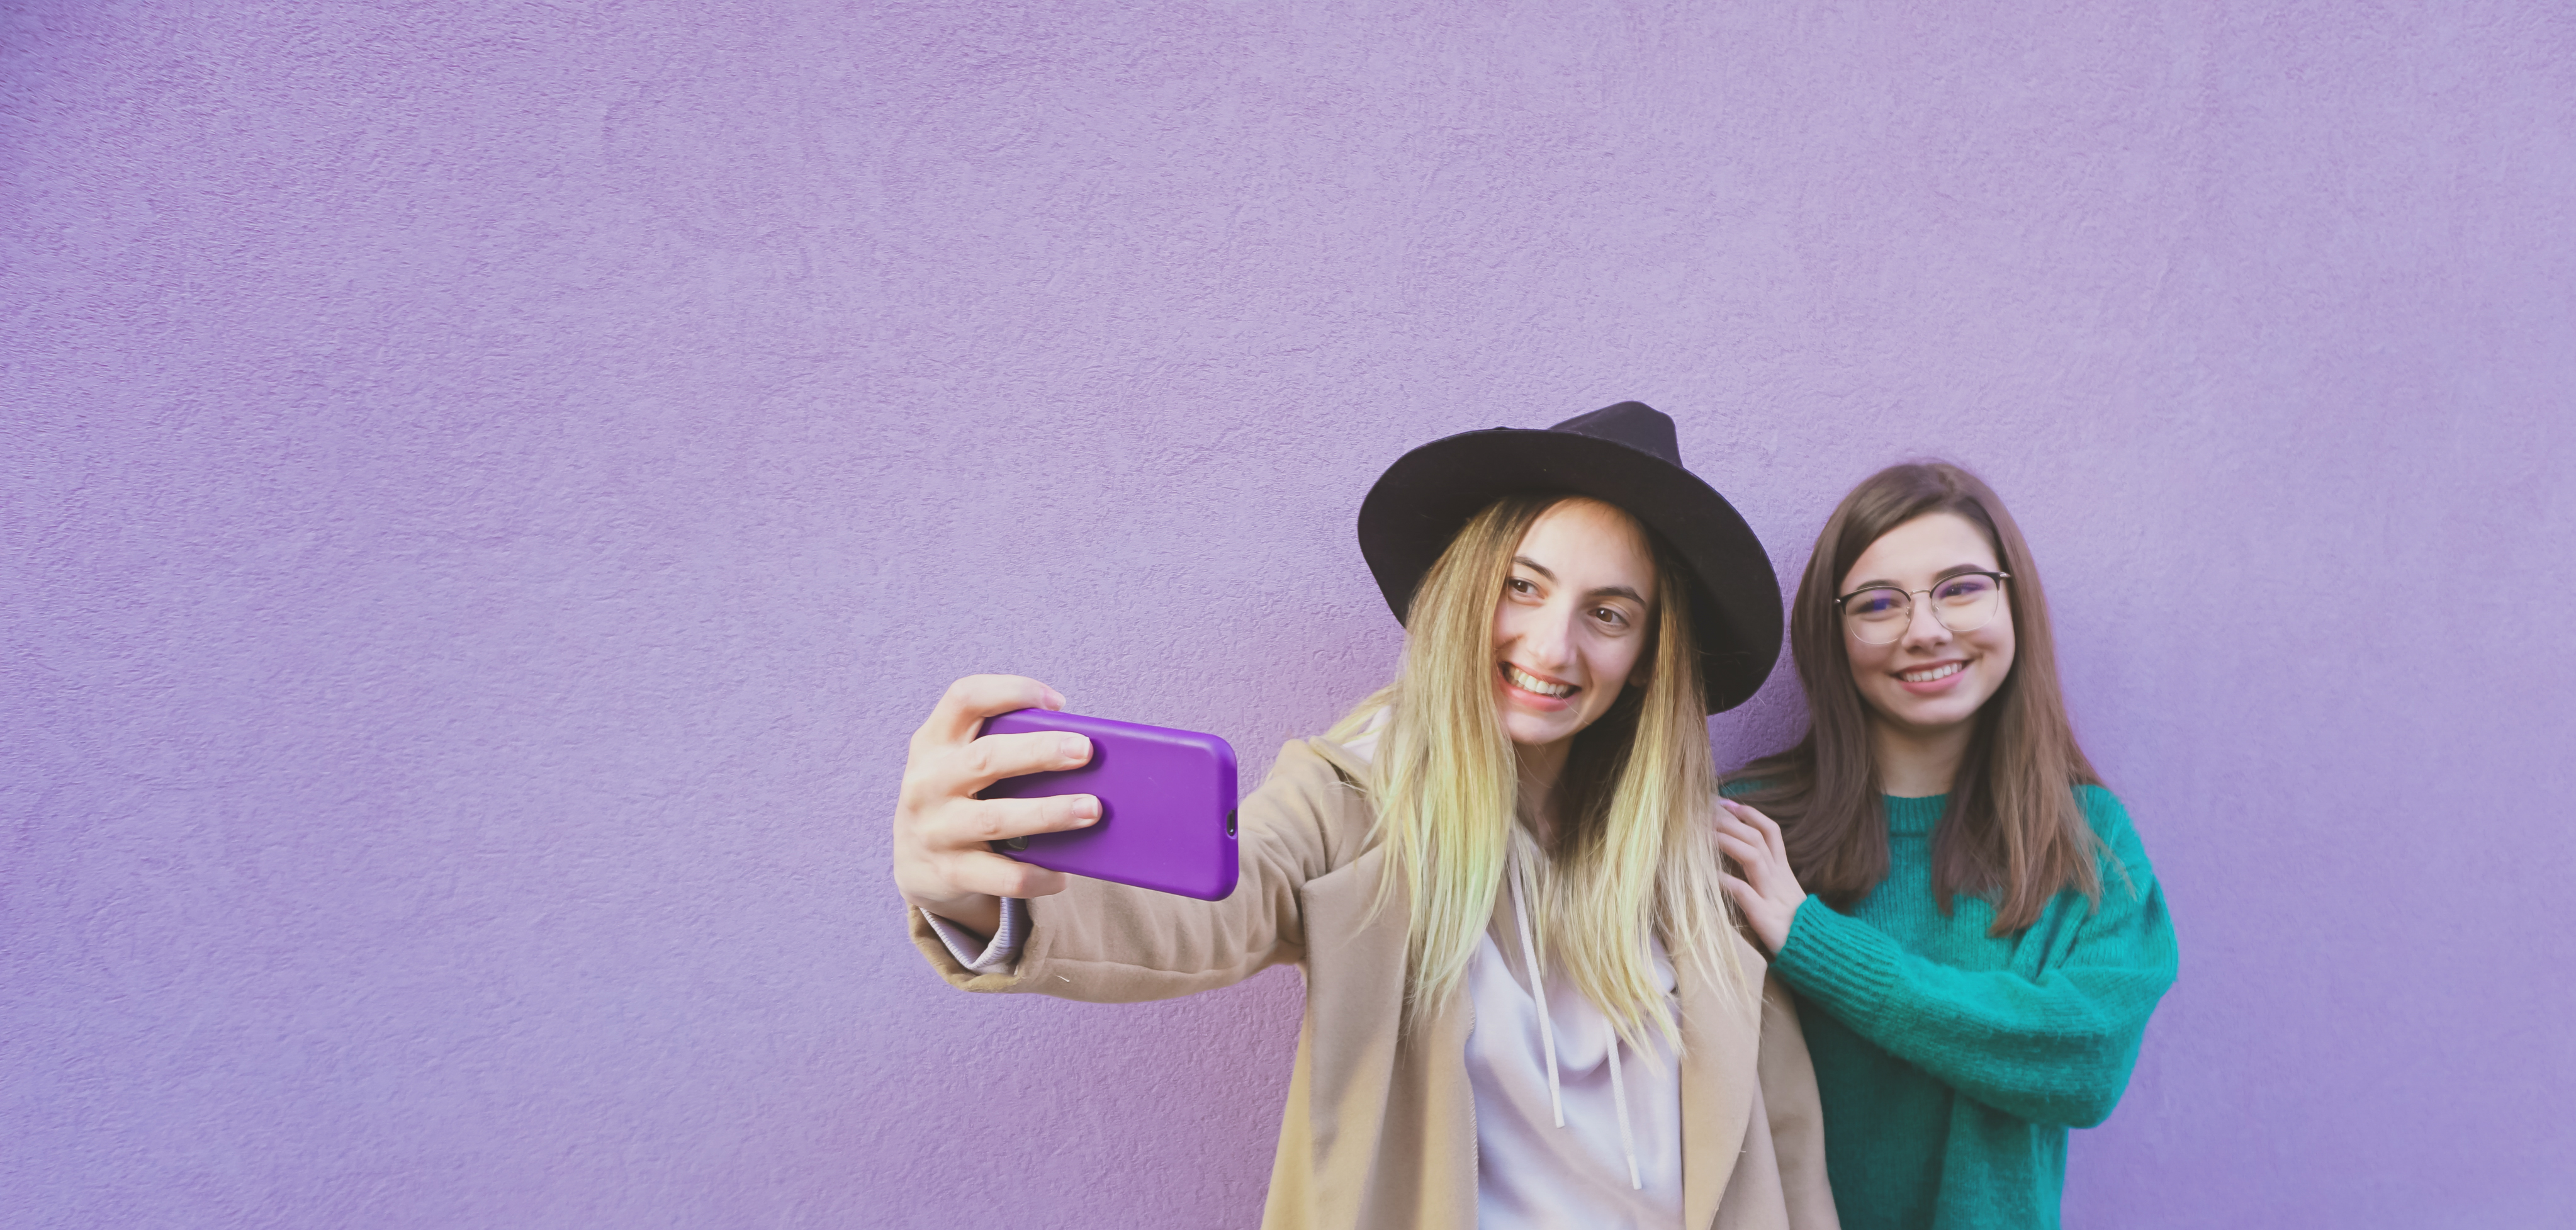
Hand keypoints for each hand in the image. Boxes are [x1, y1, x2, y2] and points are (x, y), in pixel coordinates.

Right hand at [893, 674, 1102, 936]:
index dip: (1011, 691)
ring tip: (1091, 809)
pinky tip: (1063, 874)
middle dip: (1039, 752)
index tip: (1058, 702)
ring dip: (1048, 813)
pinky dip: (1037, 875)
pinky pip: (1001, 875)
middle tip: (1085, 751)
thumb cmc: (958, 798)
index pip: (964, 698)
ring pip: (995, 819)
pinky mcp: (949, 872)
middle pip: (985, 758)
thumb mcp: (961, 764)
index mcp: (934, 742)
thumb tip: (1081, 756)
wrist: (915, 862)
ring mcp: (935, 830)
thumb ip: (1003, 749)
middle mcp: (928, 782)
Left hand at [1714, 798, 1805, 954]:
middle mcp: (1779, 877)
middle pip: (1757, 838)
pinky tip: (1706, 874)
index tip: (1727, 803)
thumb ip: (1765, 878)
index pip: (1770, 832)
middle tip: (1706, 812)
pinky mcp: (1764, 915)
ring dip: (1727, 841)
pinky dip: (1724, 880)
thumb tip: (1739, 863)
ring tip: (1704, 834)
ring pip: (1753, 856)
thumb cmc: (1794, 927)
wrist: (1817, 954)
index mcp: (1783, 871)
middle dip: (1731, 822)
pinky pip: (1743, 892)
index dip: (1750, 814)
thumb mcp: (1781, 896)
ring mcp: (1772, 895)